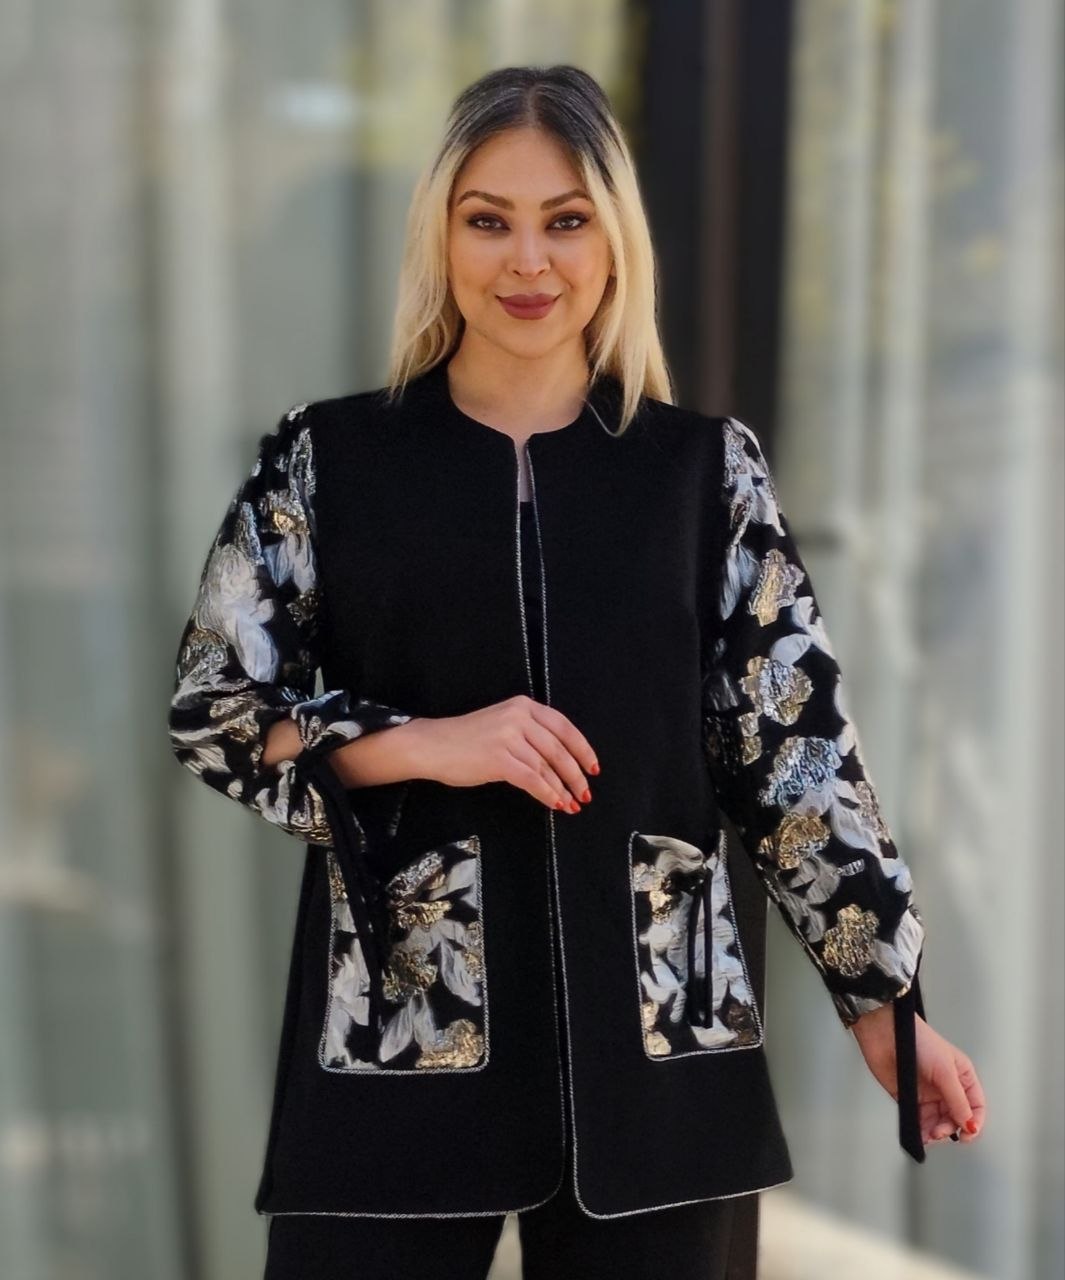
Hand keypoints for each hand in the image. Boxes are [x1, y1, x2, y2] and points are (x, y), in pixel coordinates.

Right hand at [409, 694, 598, 812]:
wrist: (432, 745)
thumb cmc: (466, 739)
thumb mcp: (502, 725)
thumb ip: (530, 735)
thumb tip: (560, 764)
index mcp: (523, 706)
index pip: (564, 727)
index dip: (582, 749)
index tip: (593, 768)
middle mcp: (518, 717)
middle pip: (559, 749)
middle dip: (576, 775)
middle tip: (586, 793)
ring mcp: (508, 737)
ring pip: (547, 766)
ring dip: (562, 788)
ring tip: (572, 803)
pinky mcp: (499, 759)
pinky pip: (532, 779)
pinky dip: (547, 793)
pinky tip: (555, 803)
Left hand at [850, 1003, 986, 1146]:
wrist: (886, 1033)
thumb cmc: (917, 1039)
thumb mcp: (945, 1070)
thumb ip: (957, 1099)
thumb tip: (969, 1123)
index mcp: (961, 1076)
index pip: (975, 1106)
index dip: (974, 1122)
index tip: (967, 1133)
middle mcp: (946, 1086)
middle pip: (956, 1117)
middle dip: (951, 1127)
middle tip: (940, 1131)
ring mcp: (928, 1093)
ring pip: (938, 1122)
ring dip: (935, 1132)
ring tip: (930, 1134)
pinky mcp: (909, 1097)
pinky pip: (919, 1120)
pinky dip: (920, 1130)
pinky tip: (920, 1134)